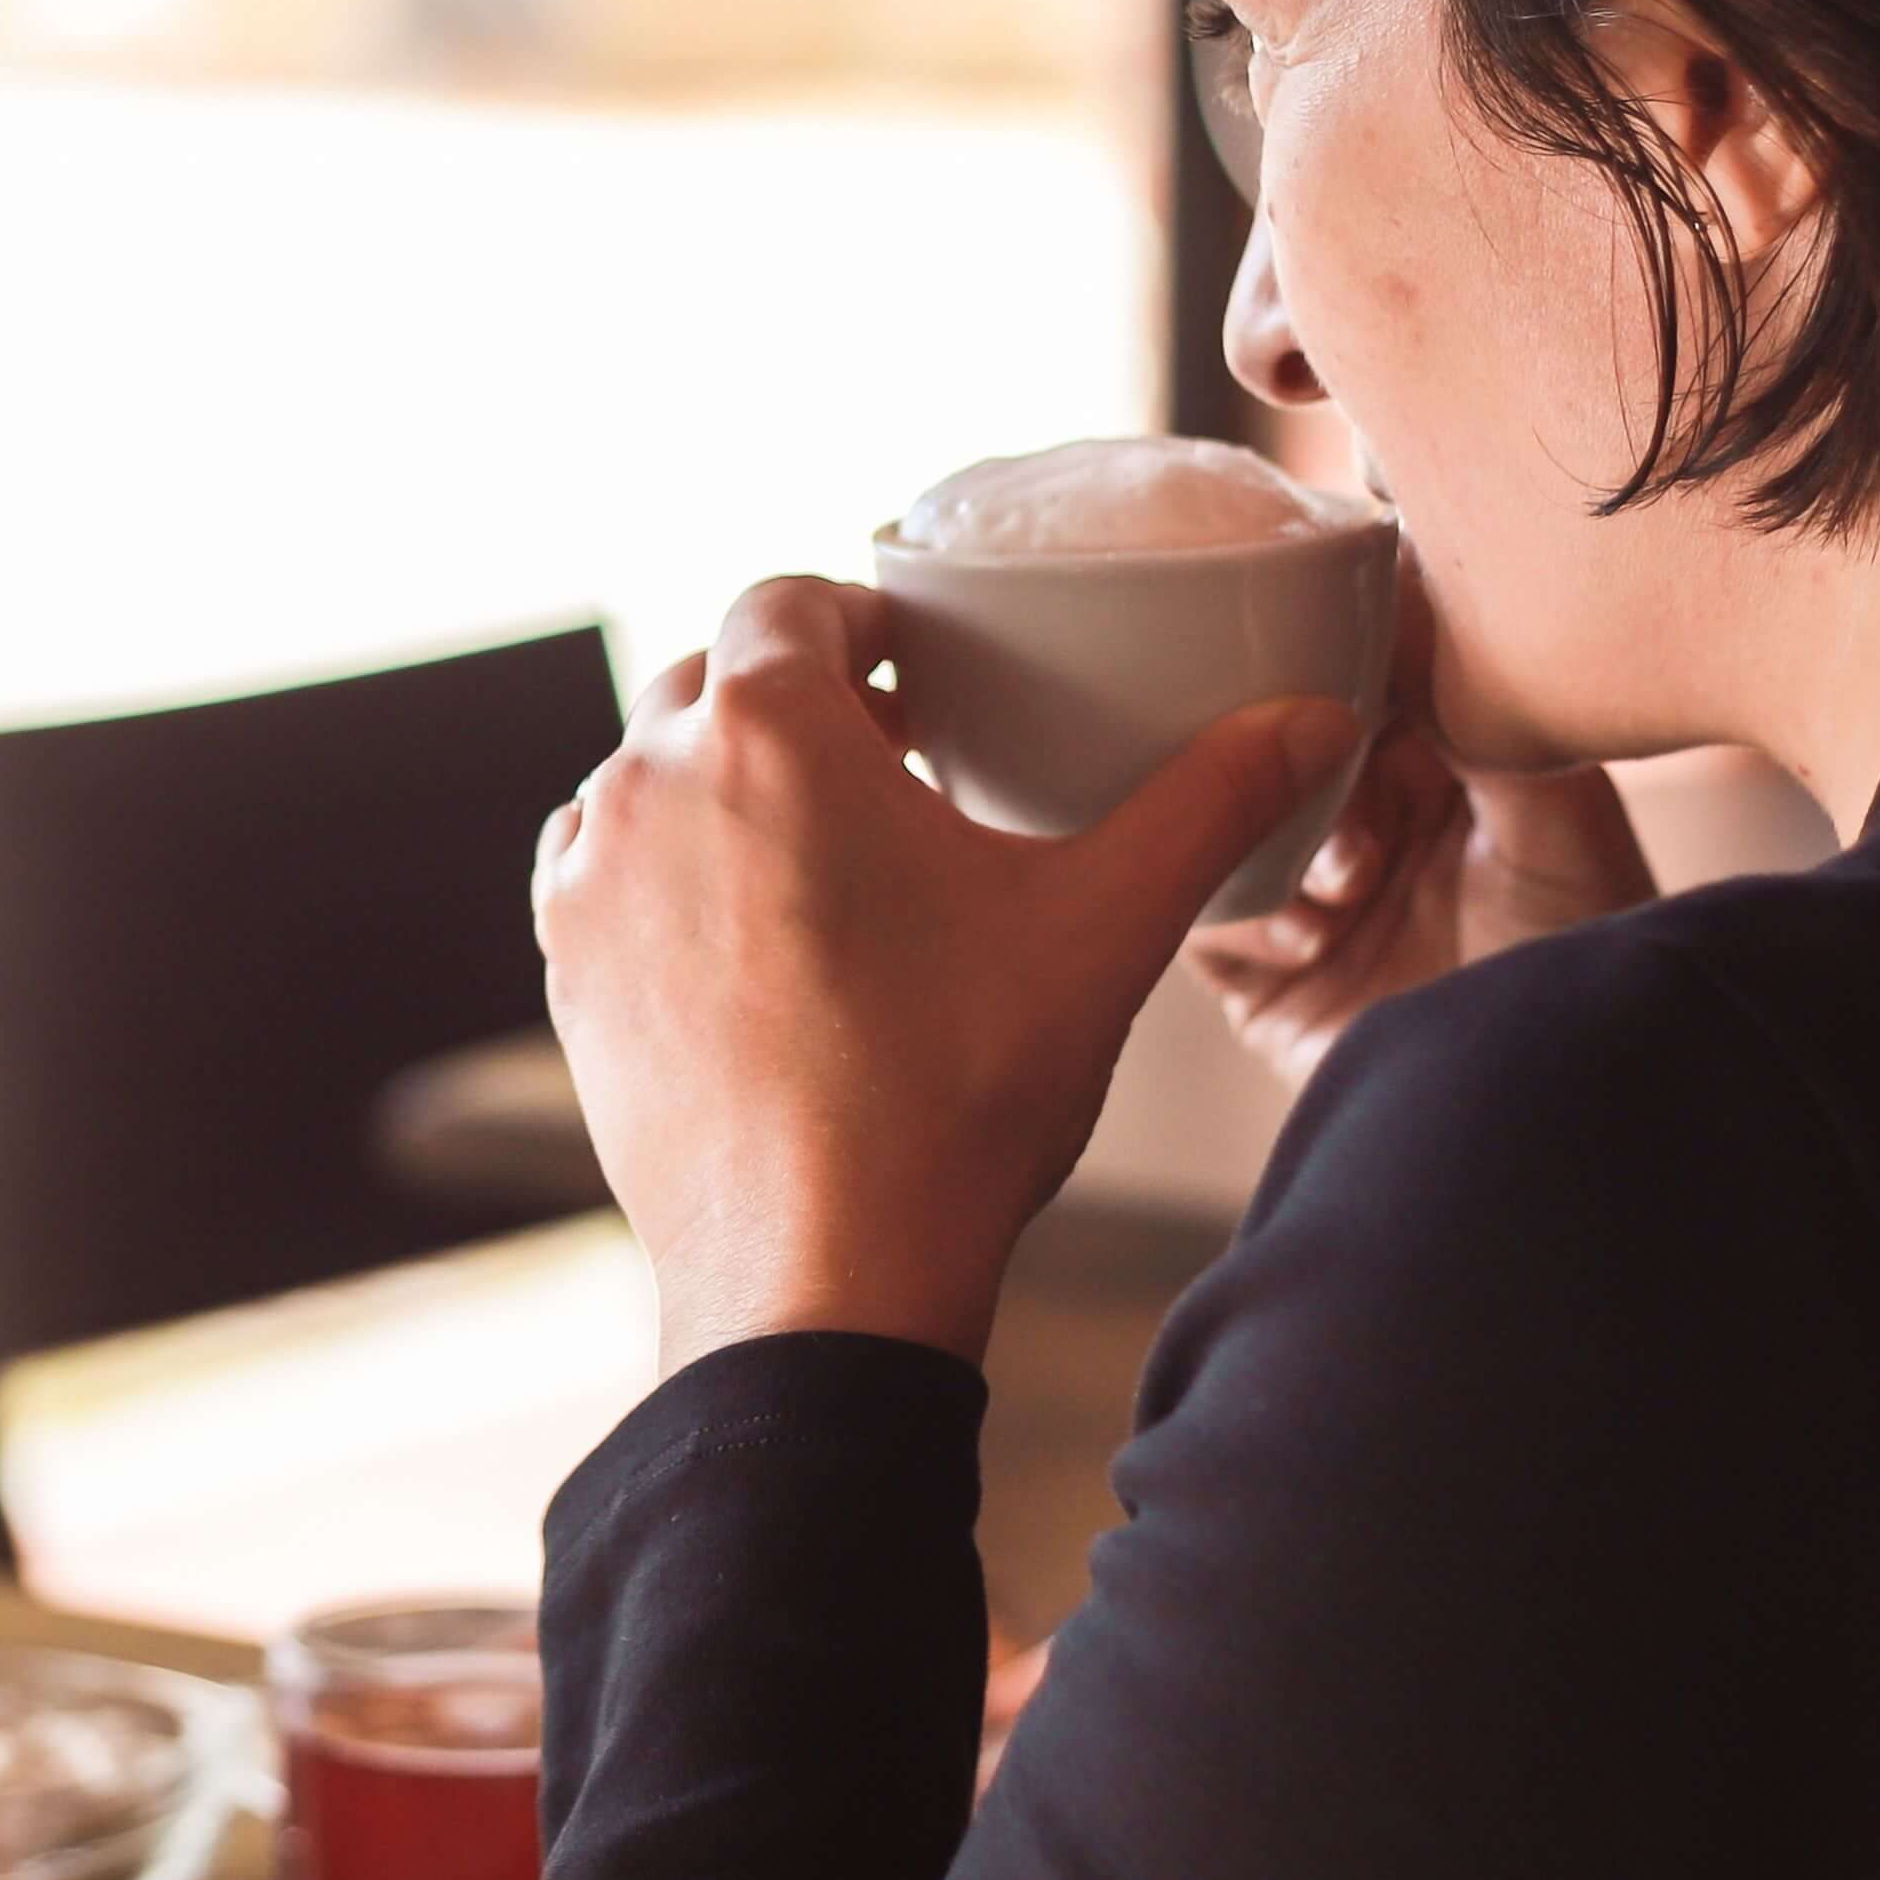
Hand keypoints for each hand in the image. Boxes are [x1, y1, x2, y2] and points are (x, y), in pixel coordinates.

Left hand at [536, 577, 1354, 1368]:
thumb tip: (1312, 721)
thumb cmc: (954, 1097)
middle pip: (712, 682)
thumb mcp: (1105, 928)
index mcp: (766, 731)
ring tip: (824, 852)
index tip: (919, 673)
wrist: (826, 1279)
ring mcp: (590, 885)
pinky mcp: (566, 978)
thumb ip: (1208, 801)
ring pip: (647, 778)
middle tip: (893, 761)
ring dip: (722, 787)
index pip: (786, 599)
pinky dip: (667, 875)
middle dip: (797, 702)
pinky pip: (602, 877)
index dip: (859, 621)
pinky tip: (752, 936)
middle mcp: (647, 785)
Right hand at [1178, 620, 1655, 1110]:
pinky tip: (1316, 940)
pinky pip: (1202, 914)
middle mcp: (1366, 819)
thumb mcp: (1560, 822)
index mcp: (1440, 762)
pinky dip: (1247, 916)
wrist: (1558, 1118)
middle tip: (1333, 783)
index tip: (1314, 637)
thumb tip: (1408, 606)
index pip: (1357, 674)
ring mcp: (1307, 895)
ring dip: (1279, 842)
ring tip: (1347, 885)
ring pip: (1229, 820)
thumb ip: (1487, 715)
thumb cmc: (1592, 969)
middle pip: (1276, 741)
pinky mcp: (1261, 976)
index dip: (1334, 653)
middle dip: (1298, 757)